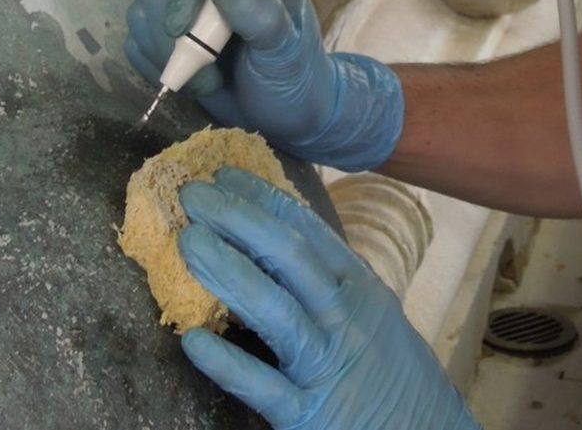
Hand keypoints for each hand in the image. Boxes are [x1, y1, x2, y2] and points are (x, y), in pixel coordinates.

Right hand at [125, 0, 402, 170]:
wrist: (283, 114)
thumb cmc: (294, 77)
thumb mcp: (288, 51)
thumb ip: (263, 16)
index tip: (183, 28)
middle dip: (179, 40)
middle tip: (212, 72)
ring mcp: (181, 5)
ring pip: (143, 18)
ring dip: (172, 61)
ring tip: (212, 81)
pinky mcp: (162, 36)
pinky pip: (137, 46)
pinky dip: (160, 71)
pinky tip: (194, 83)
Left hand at [177, 167, 480, 429]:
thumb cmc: (393, 371)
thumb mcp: (372, 314)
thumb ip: (330, 280)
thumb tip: (272, 241)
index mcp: (359, 288)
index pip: (307, 231)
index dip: (262, 200)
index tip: (225, 176)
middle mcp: (345, 318)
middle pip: (288, 257)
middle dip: (238, 219)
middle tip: (192, 195)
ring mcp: (328, 365)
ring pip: (275, 310)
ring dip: (228, 270)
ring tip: (188, 241)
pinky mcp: (309, 415)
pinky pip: (263, 386)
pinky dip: (227, 363)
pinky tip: (193, 341)